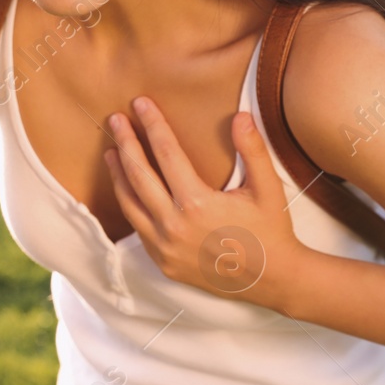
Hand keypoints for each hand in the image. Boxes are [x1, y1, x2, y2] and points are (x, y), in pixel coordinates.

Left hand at [103, 96, 318, 315]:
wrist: (272, 280)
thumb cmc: (270, 230)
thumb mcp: (266, 188)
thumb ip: (252, 150)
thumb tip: (240, 116)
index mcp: (196, 203)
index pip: (166, 153)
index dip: (152, 125)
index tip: (141, 104)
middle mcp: (173, 226)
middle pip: (138, 175)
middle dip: (126, 143)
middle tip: (116, 119)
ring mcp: (164, 247)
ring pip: (130, 204)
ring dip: (119, 175)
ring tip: (111, 152)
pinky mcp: (163, 262)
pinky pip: (138, 228)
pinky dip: (130, 205)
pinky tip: (128, 190)